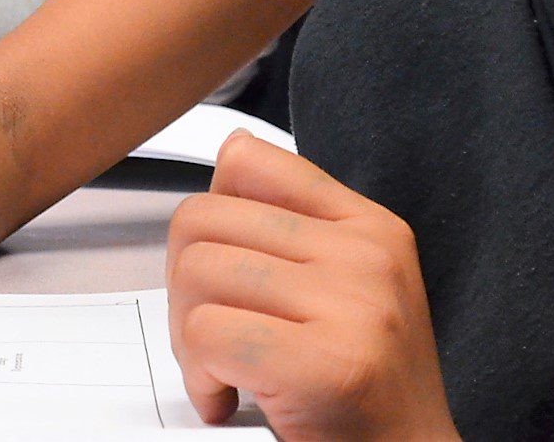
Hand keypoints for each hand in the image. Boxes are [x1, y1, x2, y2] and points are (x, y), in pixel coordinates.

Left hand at [167, 133, 454, 439]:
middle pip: (203, 220)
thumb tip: (230, 154)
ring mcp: (352, 305)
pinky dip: (199, 377)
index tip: (220, 269)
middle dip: (183, 286)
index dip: (210, 217)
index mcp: (371, 227)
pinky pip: (207, 334)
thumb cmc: (367, 391)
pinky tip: (228, 399)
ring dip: (186, 337)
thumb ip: (293, 226)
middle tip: (209, 338)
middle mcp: (366, 256)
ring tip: (221, 371)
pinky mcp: (326, 363)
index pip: (249, 162)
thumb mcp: (351, 287)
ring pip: (197, 273)